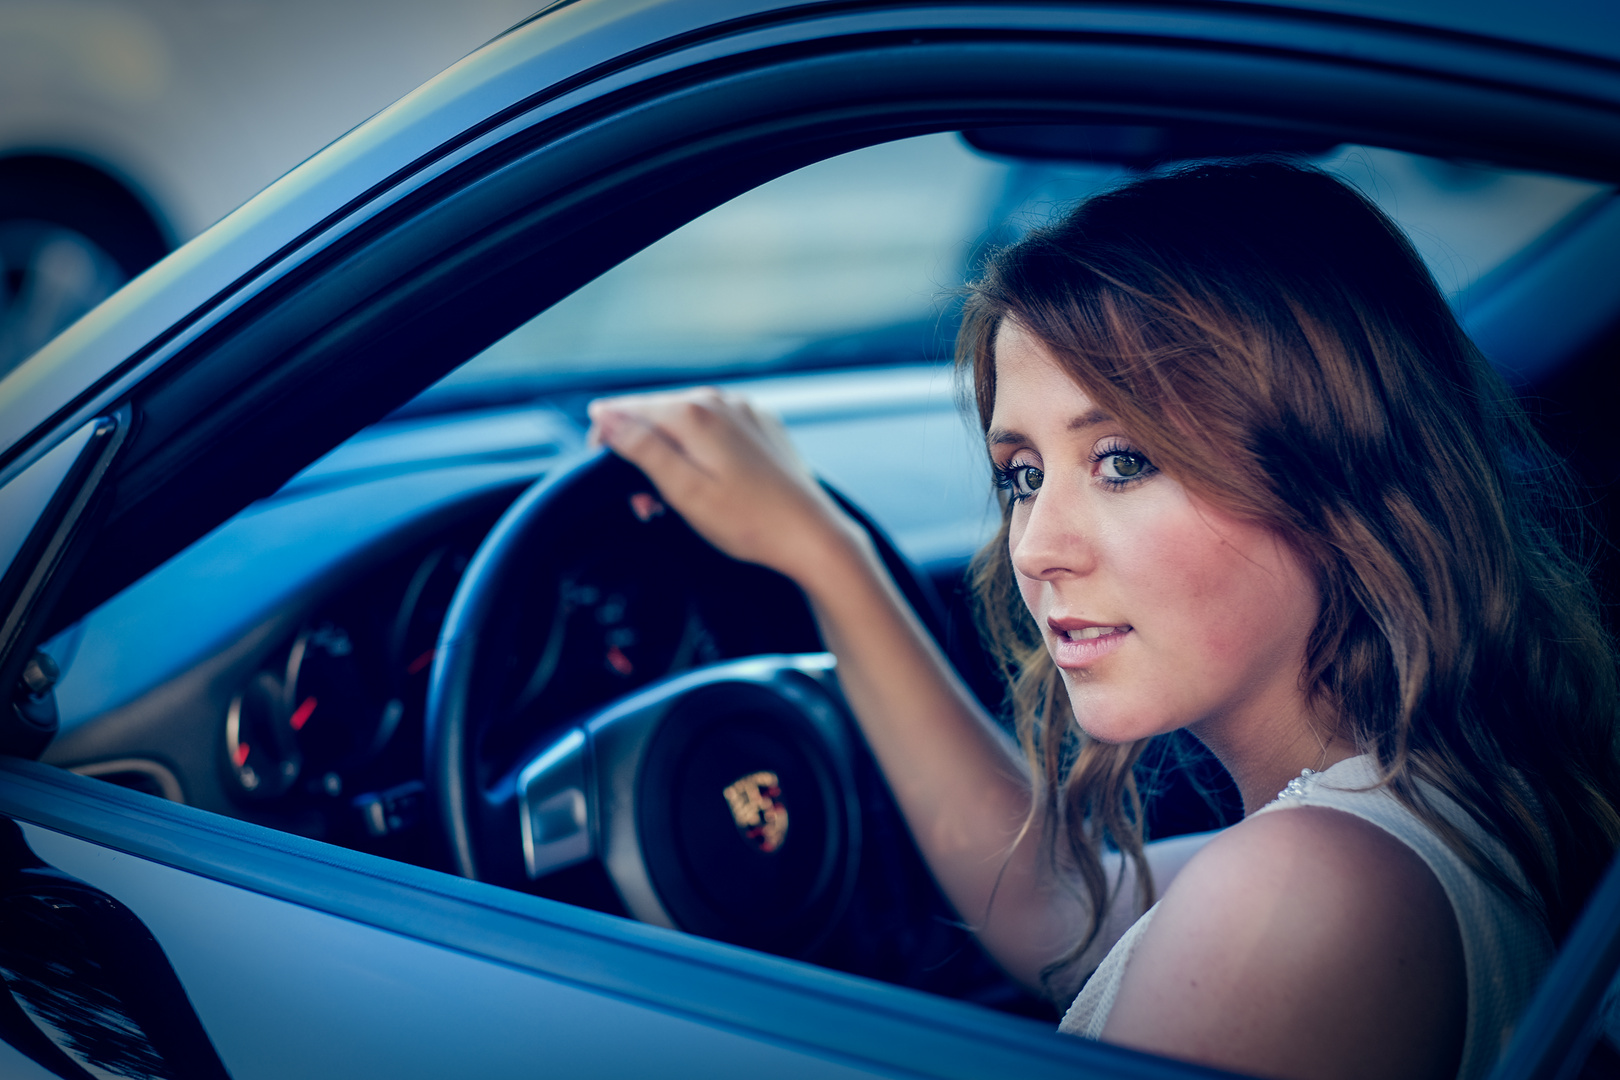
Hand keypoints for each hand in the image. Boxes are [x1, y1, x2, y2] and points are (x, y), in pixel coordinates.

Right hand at [587, 388, 864, 586]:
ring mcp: (745, 412)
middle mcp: (720, 401)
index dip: (605, 438)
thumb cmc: (750, 522)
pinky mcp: (761, 429)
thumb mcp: (684, 491)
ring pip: (685, 424)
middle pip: (656, 416)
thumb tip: (605, 416)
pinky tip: (705, 487)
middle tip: (644, 505)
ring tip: (673, 502)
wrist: (812, 536)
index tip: (600, 467)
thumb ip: (642, 448)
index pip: (627, 409)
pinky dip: (699, 454)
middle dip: (639, 454)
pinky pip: (715, 431)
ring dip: (669, 457)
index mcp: (696, 413)